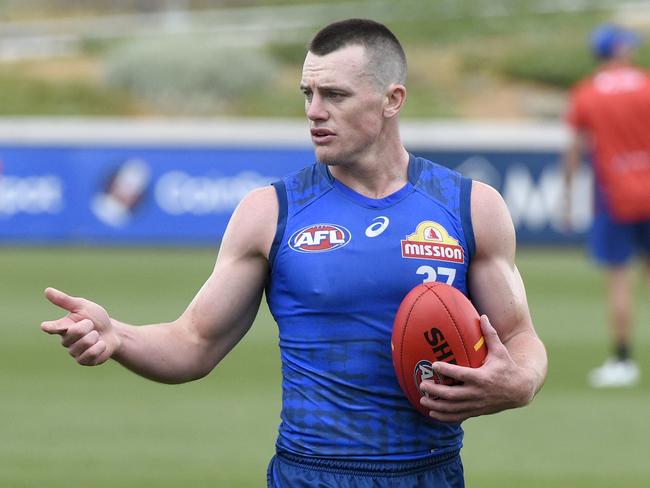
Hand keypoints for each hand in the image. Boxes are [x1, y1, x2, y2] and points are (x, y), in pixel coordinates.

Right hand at [41, 287, 118, 365]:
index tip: (46, 326)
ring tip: (95, 335)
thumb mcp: (83, 306)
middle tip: (91, 326)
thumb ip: (65, 301)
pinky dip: (100, 346)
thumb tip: (47, 290)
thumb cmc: (95, 318)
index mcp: (63, 326)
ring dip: (95, 336)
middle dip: (88, 326)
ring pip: (85, 343)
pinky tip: (100, 345)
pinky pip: (91, 354)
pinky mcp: (83, 361)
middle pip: (75, 332)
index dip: (50, 327)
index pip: (53, 327)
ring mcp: (74, 352)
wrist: (112, 332)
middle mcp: (65, 340)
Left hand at [419, 315, 535, 422]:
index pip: (461, 375)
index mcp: (482, 377)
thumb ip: (490, 334)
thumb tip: (482, 316)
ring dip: (436, 406)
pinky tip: (432, 413)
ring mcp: (476, 404)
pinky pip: (458, 416)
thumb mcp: (500, 351)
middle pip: (453, 395)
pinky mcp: (476, 412)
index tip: (434, 365)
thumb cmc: (507, 367)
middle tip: (422, 384)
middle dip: (436, 391)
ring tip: (422, 400)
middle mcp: (478, 393)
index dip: (447, 371)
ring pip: (453, 408)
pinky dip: (445, 417)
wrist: (520, 391)